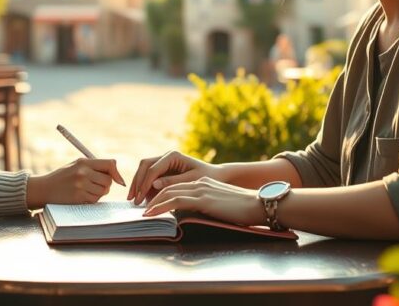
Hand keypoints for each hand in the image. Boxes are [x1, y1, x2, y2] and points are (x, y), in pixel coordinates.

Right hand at [27, 158, 124, 207]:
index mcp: (83, 162)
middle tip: (96, 185)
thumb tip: (116, 174)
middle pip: (108, 180)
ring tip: (86, 190)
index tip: (119, 180)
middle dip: (106, 184)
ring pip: (103, 192)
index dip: (116, 173)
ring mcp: (80, 186)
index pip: (109, 164)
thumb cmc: (63, 177)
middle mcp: (83, 173)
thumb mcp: (76, 165)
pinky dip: (91, 200)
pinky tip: (81, 196)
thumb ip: (94, 166)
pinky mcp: (78, 198)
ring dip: (98, 193)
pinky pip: (95, 200)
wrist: (44, 188)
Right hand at [127, 150, 219, 204]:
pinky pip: (148, 177)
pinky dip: (143, 187)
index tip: (140, 198)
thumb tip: (153, 184)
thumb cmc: (207, 177)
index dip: (144, 184)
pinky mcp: (163, 171)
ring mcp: (163, 162)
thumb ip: (172, 182)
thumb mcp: (191, 181)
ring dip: (137, 184)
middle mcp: (166, 156)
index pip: (153, 169)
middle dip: (137, 183)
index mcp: (173, 155)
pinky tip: (140, 199)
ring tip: (133, 200)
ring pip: (144, 170)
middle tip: (132, 199)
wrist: (215, 176)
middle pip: (144, 166)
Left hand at [142, 176, 265, 226]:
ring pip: (169, 193)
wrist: (259, 204)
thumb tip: (193, 215)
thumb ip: (206, 206)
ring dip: (152, 203)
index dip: (160, 194)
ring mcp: (201, 190)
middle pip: (168, 187)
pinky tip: (151, 213)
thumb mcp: (221, 205)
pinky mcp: (203, 199)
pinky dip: (160, 207)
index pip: (176, 186)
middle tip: (139, 208)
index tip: (149, 204)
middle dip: (152, 197)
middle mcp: (200, 183)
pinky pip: (176, 201)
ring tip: (141, 213)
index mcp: (204, 183)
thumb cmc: (244, 209)